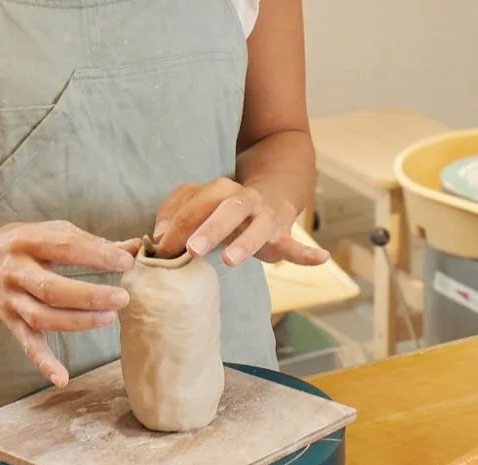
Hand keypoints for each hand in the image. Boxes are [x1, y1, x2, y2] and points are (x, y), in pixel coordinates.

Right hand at [0, 220, 141, 386]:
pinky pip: (28, 345)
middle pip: (52, 289)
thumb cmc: (22, 244)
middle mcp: (17, 272)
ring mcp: (13, 300)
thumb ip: (90, 242)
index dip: (96, 254)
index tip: (126, 261)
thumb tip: (133, 248)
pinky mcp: (11, 322)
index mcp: (29, 241)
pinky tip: (62, 378)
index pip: (64, 246)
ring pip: (42, 317)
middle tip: (122, 298)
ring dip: (77, 322)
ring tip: (109, 318)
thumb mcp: (50, 232)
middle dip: (89, 296)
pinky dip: (44, 363)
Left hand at [152, 178, 328, 266]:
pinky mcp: (283, 235)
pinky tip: (321, 258)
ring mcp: (267, 218)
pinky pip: (297, 245)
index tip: (160, 249)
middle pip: (228, 208)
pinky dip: (308, 253)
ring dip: (246, 243)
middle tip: (192, 250)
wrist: (272, 191)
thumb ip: (174, 212)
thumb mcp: (198, 201)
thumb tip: (156, 237)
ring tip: (231, 261)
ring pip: (259, 227)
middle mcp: (246, 200)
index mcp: (221, 190)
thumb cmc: (224, 205)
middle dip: (210, 228)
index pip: (197, 204)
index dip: (178, 225)